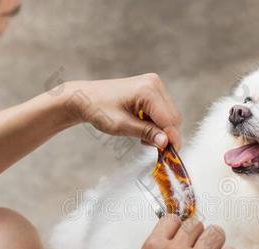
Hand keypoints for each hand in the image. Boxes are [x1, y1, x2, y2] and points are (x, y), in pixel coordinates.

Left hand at [61, 74, 182, 148]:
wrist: (85, 98)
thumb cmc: (99, 110)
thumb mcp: (122, 126)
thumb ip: (146, 133)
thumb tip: (166, 142)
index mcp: (148, 90)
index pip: (169, 119)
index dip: (172, 138)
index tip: (172, 154)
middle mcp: (154, 84)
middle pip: (173, 117)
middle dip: (166, 134)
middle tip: (153, 148)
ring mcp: (153, 85)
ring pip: (170, 115)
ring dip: (161, 129)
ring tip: (142, 136)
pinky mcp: (151, 89)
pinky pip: (162, 110)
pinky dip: (156, 122)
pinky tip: (143, 127)